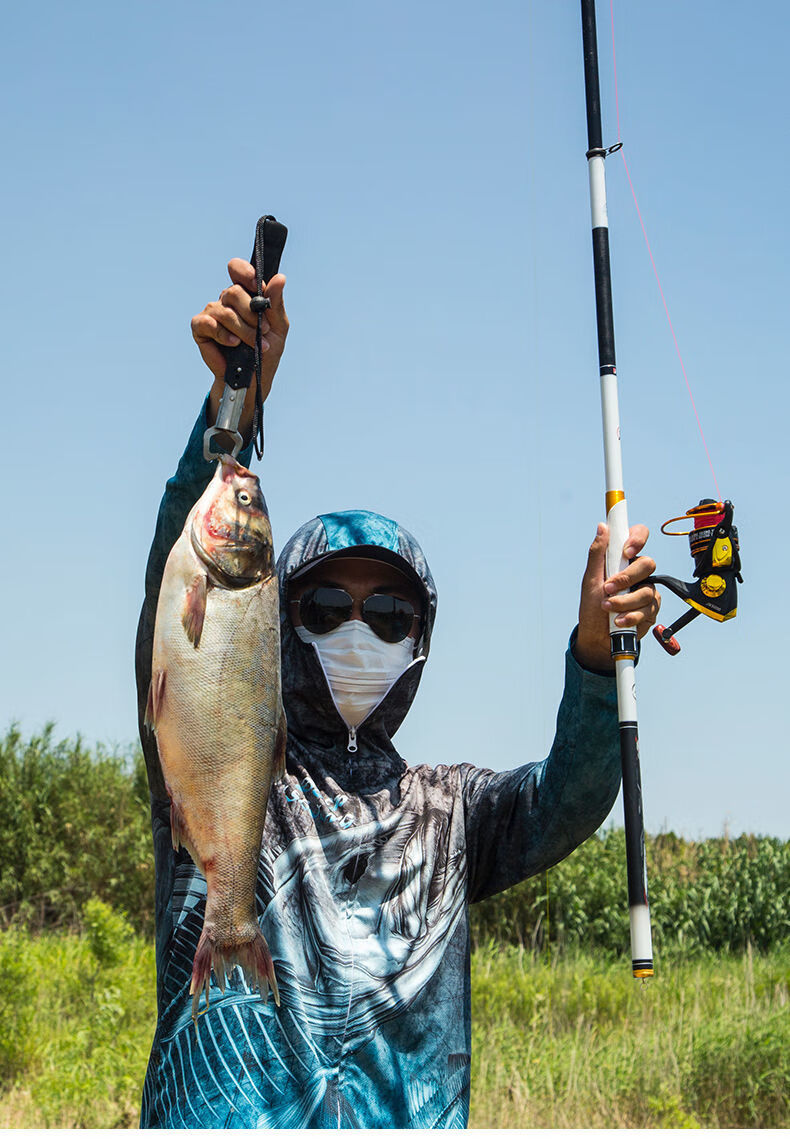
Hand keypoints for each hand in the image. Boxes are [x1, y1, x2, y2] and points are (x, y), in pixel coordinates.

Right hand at [191, 259, 289, 435]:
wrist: (254, 378)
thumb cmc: (266, 350)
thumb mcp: (278, 327)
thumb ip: (276, 303)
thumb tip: (280, 278)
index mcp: (246, 295)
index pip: (237, 270)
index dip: (243, 271)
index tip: (254, 283)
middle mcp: (227, 300)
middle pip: (233, 291)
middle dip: (250, 312)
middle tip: (263, 331)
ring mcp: (212, 313)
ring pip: (224, 310)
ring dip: (242, 329)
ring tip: (253, 344)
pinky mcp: (201, 328)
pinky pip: (207, 323)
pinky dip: (222, 333)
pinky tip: (233, 343)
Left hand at [573, 523, 660, 671]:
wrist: (597, 637)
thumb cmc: (592, 607)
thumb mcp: (590, 580)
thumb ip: (598, 553)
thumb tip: (602, 526)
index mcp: (622, 559)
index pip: (638, 536)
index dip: (637, 538)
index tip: (626, 551)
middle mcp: (637, 572)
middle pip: (648, 563)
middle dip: (628, 578)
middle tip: (609, 589)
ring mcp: (646, 590)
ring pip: (647, 590)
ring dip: (624, 601)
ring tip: (608, 609)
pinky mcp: (651, 609)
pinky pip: (649, 609)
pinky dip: (631, 615)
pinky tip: (620, 620)